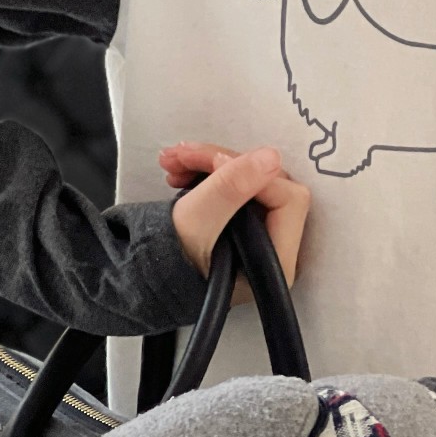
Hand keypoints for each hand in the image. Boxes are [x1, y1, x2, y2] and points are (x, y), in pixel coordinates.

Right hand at [161, 141, 311, 297]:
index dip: (252, 174)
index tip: (210, 164)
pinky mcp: (246, 223)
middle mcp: (279, 249)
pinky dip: (209, 173)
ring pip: (252, 178)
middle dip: (223, 162)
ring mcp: (263, 234)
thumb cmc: (172, 264)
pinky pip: (239, 185)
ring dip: (210, 163)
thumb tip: (271, 156)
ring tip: (171, 162)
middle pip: (269, 183)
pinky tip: (179, 173)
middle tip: (180, 156)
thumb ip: (229, 190)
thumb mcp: (194, 224)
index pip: (288, 199)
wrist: (146, 281)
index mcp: (277, 261)